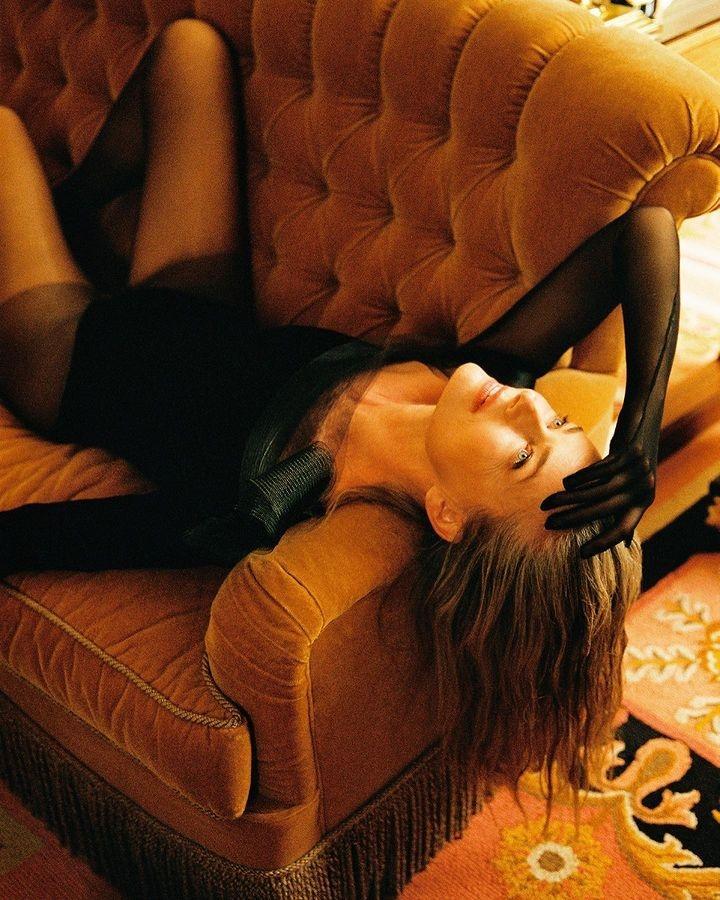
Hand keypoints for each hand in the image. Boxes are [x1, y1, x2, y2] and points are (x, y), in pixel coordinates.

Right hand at [538, 442, 655, 557]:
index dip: (603, 543)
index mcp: (644, 502)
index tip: (581, 554)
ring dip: (569, 499)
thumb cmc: (634, 460)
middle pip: (605, 510)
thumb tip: (626, 542)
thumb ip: (629, 510)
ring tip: (548, 504)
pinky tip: (565, 483)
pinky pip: (599, 470)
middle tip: (549, 524)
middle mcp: (643, 489)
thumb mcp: (633, 485)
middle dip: (574, 519)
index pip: (623, 530)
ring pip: (597, 491)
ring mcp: (638, 470)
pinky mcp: (630, 453)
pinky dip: (580, 478)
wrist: (648, 418)